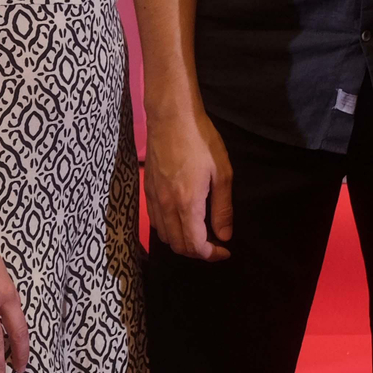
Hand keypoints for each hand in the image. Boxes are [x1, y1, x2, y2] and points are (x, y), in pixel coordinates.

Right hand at [145, 103, 233, 260]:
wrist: (171, 118)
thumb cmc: (201, 141)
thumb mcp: (222, 173)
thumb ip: (222, 208)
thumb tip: (224, 236)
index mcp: (186, 203)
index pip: (194, 244)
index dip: (210, 255)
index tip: (224, 251)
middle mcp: (166, 206)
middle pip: (177, 245)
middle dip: (197, 252)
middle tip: (215, 245)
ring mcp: (154, 198)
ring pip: (164, 236)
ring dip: (182, 242)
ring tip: (201, 234)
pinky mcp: (147, 190)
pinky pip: (156, 221)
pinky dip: (169, 230)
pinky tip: (183, 220)